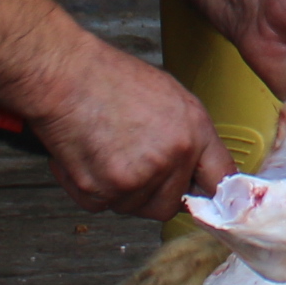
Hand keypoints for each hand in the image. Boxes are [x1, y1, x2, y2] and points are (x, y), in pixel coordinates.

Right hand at [17, 44, 232, 218]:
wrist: (65, 76)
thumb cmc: (110, 79)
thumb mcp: (170, 97)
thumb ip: (188, 136)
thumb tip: (195, 166)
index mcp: (193, 132)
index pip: (220, 179)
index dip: (210, 194)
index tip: (204, 201)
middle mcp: (171, 158)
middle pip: (169, 205)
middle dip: (152, 192)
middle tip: (131, 164)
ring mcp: (137, 177)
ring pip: (133, 207)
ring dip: (120, 190)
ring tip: (106, 150)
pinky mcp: (103, 190)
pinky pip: (101, 206)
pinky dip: (89, 189)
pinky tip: (86, 156)